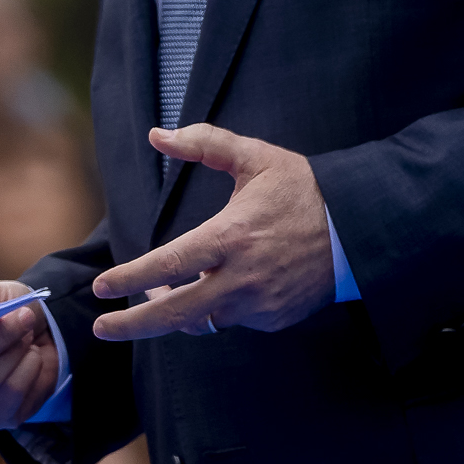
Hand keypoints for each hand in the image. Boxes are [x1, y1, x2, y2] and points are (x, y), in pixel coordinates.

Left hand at [89, 124, 331, 338]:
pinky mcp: (276, 319)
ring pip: (204, 321)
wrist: (360, 228)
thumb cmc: (303, 189)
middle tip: (102, 328)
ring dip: (177, 314)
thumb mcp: (255, 157)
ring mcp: (261, 304)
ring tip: (160, 297)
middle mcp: (243, 278)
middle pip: (177, 314)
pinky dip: (217, 308)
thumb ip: (204, 144)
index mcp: (231, 237)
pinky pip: (234, 319)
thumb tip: (156, 135)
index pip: (169, 265)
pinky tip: (217, 289)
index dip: (131, 277)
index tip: (102, 286)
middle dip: (133, 326)